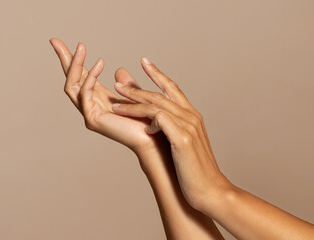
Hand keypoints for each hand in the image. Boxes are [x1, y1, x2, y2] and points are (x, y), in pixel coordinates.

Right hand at [49, 38, 168, 153]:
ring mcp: (89, 113)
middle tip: (54, 41)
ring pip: (72, 86)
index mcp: (99, 99)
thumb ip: (125, 84)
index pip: (81, 76)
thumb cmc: (146, 120)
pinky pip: (85, 95)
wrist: (153, 138)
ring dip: (75, 65)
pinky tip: (99, 64)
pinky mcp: (92, 120)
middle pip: (71, 79)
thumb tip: (118, 69)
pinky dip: (90, 78)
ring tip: (80, 47)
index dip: (73, 59)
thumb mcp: (134, 95)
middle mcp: (90, 106)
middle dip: (64, 59)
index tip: (65, 43)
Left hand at [111, 57, 231, 209]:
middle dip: (137, 87)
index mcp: (191, 116)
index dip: (158, 74)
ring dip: (133, 102)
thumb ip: (170, 129)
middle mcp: (191, 116)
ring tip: (115, 100)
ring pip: (156, 105)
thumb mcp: (181, 145)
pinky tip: (139, 124)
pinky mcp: (182, 139)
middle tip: (117, 83)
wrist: (210, 190)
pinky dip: (147, 118)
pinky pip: (160, 120)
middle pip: (161, 94)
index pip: (173, 88)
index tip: (144, 62)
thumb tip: (154, 123)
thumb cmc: (193, 170)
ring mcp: (188, 127)